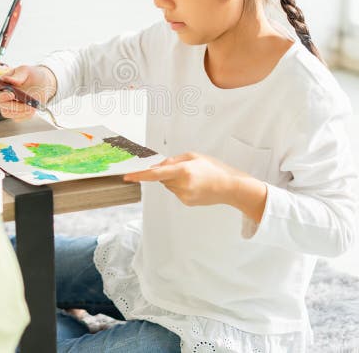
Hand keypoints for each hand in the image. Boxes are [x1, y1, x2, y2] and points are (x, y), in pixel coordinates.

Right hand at [0, 65, 57, 120]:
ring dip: (20, 110)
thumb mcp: (26, 71)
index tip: (11, 94)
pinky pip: (18, 118)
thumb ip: (17, 75)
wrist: (43, 84)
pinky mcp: (16, 114)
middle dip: (13, 104)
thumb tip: (7, 79)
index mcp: (0, 85)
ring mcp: (8, 106)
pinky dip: (26, 114)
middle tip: (26, 101)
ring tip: (32, 105)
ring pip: (8, 113)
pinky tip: (33, 108)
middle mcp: (2, 97)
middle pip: (0, 104)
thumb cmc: (31, 75)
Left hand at [123, 152, 242, 206]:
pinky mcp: (186, 202)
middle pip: (162, 179)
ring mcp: (184, 196)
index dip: (140, 175)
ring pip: (168, 186)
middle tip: (184, 169)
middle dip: (167, 173)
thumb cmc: (215, 169)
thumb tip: (158, 166)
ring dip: (174, 181)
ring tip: (193, 178)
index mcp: (183, 171)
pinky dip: (180, 188)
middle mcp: (182, 185)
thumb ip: (173, 160)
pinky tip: (195, 186)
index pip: (155, 174)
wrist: (230, 187)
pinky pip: (176, 192)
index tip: (127, 177)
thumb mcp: (194, 156)